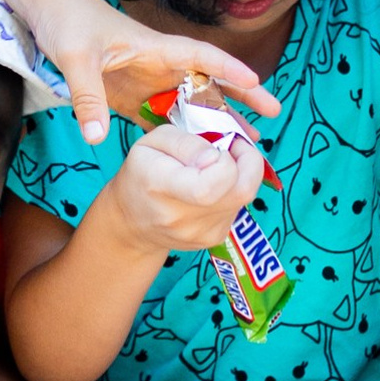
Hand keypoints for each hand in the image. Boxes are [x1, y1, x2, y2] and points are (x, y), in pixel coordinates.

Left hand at [28, 0, 280, 146]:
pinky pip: (161, 120)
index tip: (258, 83)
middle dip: (240, 96)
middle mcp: (159, 65)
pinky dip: (180, 136)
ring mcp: (147, 82)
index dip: (229, 69)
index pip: (201, 56)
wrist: (48, 12)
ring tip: (245, 143)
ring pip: (190, 104)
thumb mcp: (76, 58)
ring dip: (215, 122)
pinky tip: (196, 155)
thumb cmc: (68, 22)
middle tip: (273, 114)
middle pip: (208, 81)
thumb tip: (95, 138)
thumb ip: (87, 96)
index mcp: (155, 48)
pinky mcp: (129, 98)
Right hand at [107, 122, 264, 257]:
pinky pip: (237, 207)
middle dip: (248, 160)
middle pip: (241, 190)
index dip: (226, 159)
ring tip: (217, 165)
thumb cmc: (141, 174)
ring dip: (240, 174)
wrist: (131, 223)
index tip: (217, 146)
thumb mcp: (152, 142)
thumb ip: (186, 142)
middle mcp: (182, 218)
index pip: (211, 184)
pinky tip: (212, 185)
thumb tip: (216, 156)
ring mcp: (200, 233)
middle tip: (231, 147)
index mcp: (161, 187)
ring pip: (244, 196)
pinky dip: (232, 190)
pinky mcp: (213, 239)